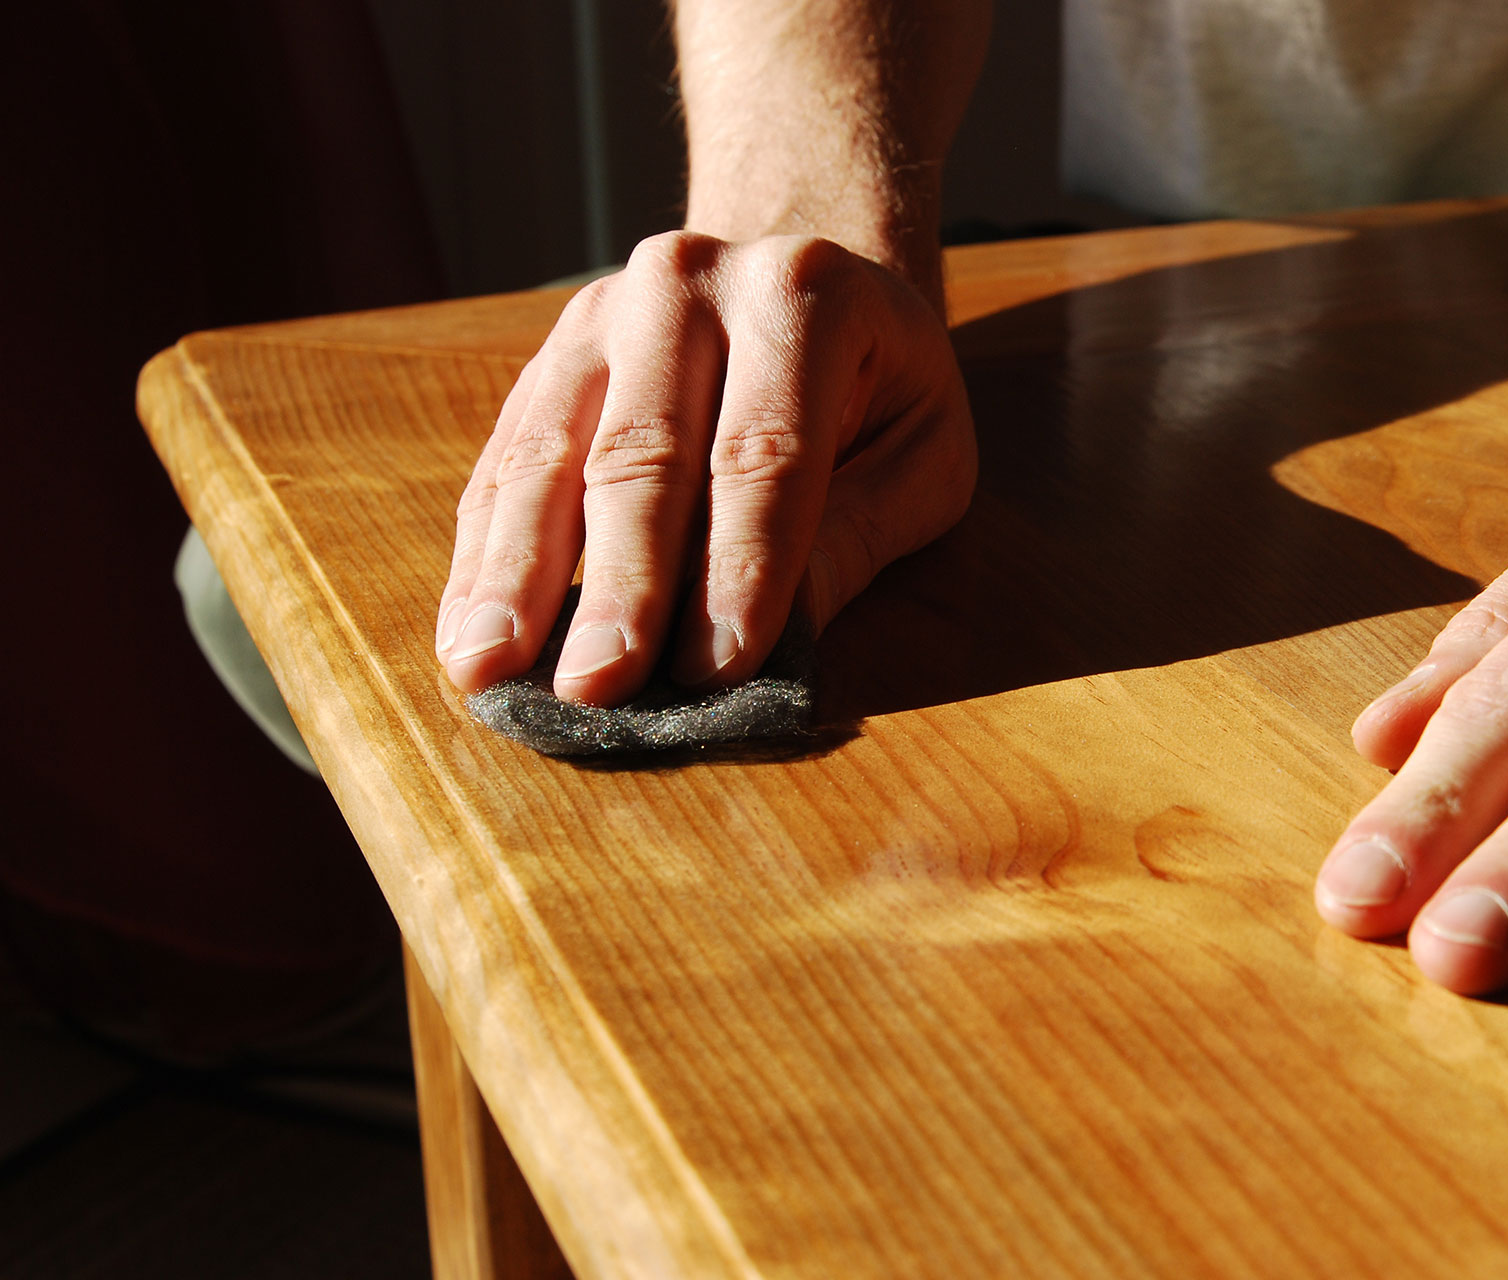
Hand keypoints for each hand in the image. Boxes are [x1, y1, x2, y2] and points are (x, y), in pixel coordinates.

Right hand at [435, 231, 975, 703]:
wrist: (811, 287)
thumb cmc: (882, 390)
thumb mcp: (924, 455)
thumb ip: (859, 535)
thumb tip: (778, 642)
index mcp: (804, 295)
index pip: (766, 452)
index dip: (740, 568)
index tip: (716, 670)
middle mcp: (688, 284)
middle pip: (645, 453)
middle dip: (621, 583)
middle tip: (597, 687)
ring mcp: (602, 313)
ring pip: (550, 455)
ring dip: (516, 575)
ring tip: (488, 668)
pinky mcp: (550, 358)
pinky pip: (504, 463)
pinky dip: (482, 556)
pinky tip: (467, 634)